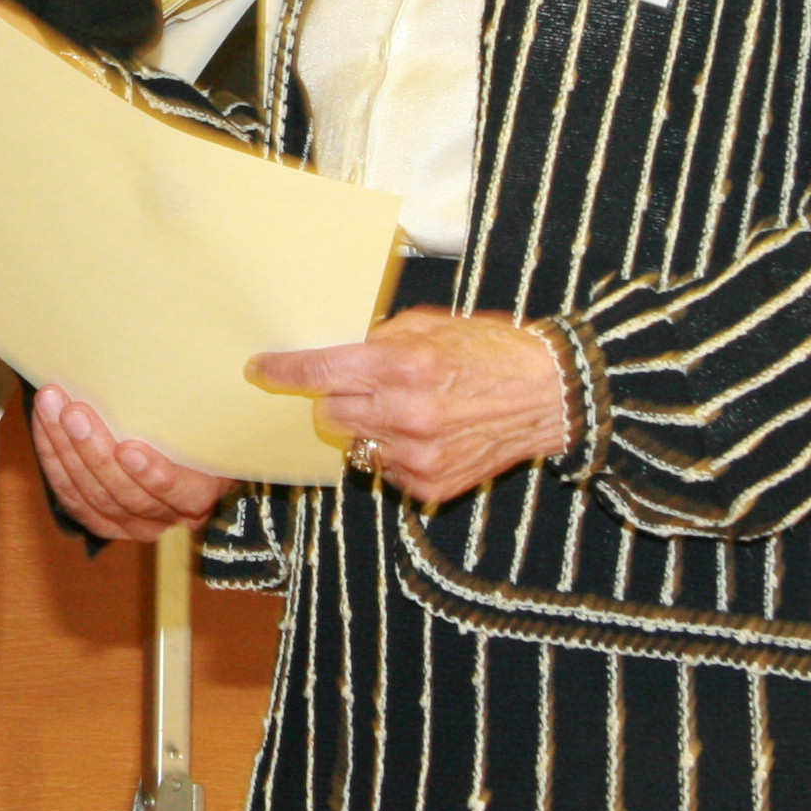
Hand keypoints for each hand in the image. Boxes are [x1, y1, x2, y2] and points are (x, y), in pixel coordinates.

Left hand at [31, 383, 226, 541]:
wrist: (176, 446)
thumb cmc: (193, 425)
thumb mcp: (208, 417)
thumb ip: (201, 402)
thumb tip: (216, 348)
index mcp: (201, 494)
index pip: (183, 494)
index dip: (155, 475)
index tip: (129, 447)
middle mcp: (168, 517)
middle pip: (126, 495)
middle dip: (94, 452)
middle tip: (74, 411)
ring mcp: (131, 524)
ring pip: (92, 496)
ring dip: (66, 449)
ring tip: (52, 407)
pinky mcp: (101, 521)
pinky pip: (71, 495)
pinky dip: (53, 458)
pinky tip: (45, 424)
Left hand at [251, 309, 571, 503]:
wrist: (547, 395)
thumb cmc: (489, 351)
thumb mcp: (431, 326)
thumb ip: (379, 341)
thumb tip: (335, 355)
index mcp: (407, 365)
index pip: (324, 372)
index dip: (286, 371)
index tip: (262, 370)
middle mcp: (410, 413)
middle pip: (329, 415)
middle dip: (334, 400)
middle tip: (359, 388)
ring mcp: (420, 455)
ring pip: (354, 445)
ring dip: (366, 427)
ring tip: (403, 410)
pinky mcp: (431, 484)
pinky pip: (384, 470)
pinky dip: (391, 451)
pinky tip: (423, 433)